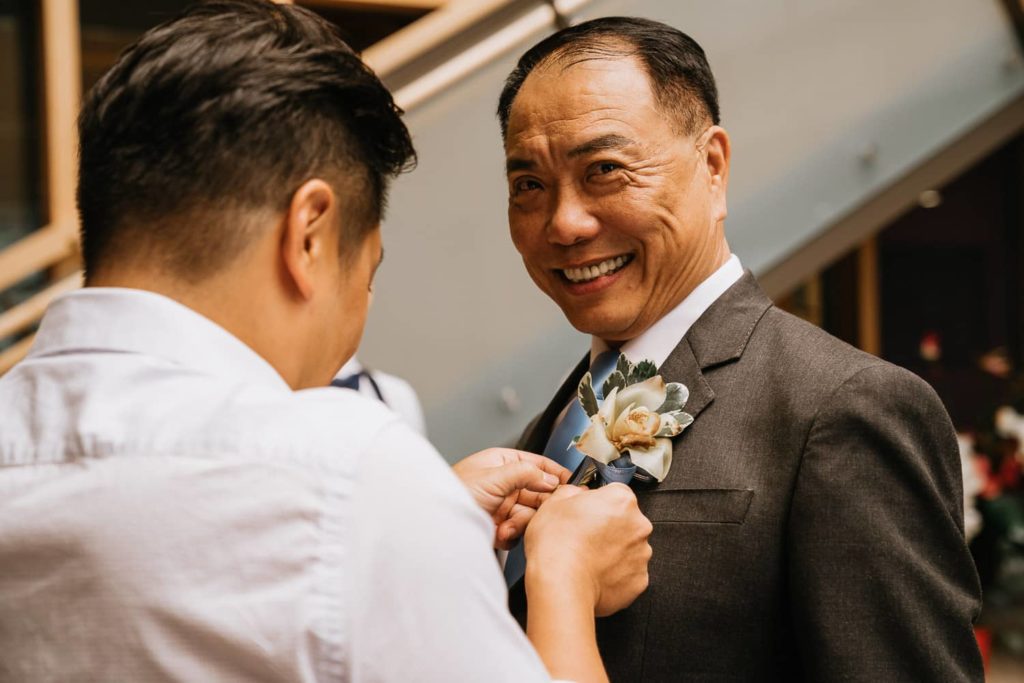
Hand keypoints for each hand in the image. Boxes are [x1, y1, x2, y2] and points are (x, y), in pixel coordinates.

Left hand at [452, 448, 570, 548]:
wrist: (437, 526)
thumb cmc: (455, 494)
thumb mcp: (492, 477)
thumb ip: (525, 474)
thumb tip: (550, 478)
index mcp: (502, 463)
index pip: (536, 464)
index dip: (554, 473)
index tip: (571, 482)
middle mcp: (504, 483)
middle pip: (538, 492)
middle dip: (539, 504)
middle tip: (548, 511)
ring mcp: (502, 506)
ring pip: (530, 514)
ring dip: (521, 523)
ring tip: (508, 527)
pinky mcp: (499, 527)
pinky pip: (519, 532)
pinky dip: (512, 535)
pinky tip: (500, 534)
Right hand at [525, 484, 652, 616]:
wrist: (561, 585)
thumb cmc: (556, 544)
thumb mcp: (553, 503)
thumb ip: (571, 492)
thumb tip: (576, 494)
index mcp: (621, 500)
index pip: (616, 494)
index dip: (599, 503)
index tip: (587, 514)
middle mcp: (639, 525)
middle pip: (626, 521)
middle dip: (609, 527)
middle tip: (584, 538)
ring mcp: (641, 554)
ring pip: (628, 548)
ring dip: (613, 551)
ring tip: (587, 559)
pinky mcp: (639, 580)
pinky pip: (629, 573)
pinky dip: (616, 574)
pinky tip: (595, 575)